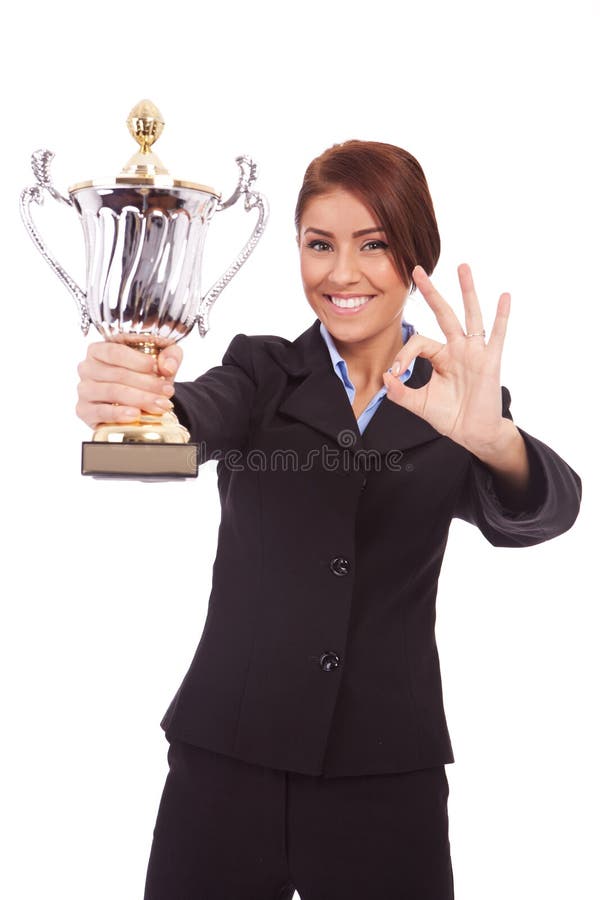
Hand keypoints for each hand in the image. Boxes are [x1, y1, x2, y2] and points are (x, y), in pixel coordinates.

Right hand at [76, 342, 182, 429]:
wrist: (137, 401)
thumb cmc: (145, 374)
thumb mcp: (161, 358)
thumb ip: (170, 356)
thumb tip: (167, 367)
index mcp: (100, 349)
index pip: (114, 351)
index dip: (135, 360)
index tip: (154, 366)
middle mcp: (87, 367)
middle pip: (117, 374)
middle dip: (146, 384)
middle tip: (167, 392)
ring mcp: (84, 389)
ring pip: (112, 392)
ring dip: (139, 399)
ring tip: (160, 405)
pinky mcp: (84, 410)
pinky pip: (100, 412)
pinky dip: (119, 414)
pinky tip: (135, 415)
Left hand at [383, 263, 511, 456]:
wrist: (472, 434)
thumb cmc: (449, 417)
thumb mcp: (418, 404)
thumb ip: (400, 393)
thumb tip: (386, 377)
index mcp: (440, 356)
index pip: (418, 342)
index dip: (403, 355)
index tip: (395, 374)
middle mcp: (457, 349)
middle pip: (443, 313)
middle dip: (430, 292)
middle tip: (417, 269)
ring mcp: (474, 352)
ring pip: (469, 315)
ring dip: (466, 291)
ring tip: (462, 266)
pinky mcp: (490, 361)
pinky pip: (496, 335)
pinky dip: (501, 316)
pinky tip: (505, 297)